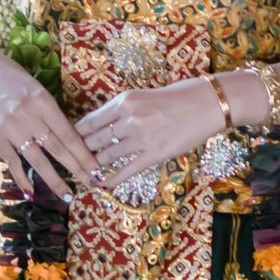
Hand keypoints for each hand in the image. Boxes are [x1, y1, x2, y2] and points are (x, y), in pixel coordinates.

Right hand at [0, 39, 102, 201]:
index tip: (96, 167)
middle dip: (76, 168)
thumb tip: (69, 138)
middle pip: (57, 148)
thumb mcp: (36, 89)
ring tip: (67, 195)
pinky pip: (12, 162)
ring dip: (54, 180)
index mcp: (43, 100)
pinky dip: (22, 179)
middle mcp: (28, 115)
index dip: (83, 152)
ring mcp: (10, 128)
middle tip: (91, 183)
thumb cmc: (12, 78)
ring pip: (37, 160)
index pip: (67, 133)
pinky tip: (32, 193)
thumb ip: (49, 112)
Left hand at [76, 78, 224, 188]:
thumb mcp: (144, 95)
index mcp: (125, 101)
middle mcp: (129, 119)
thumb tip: (103, 124)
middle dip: (83, 151)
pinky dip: (112, 179)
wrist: (208, 104)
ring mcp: (141, 138)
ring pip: (107, 156)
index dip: (77, 134)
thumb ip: (123, 109)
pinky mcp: (155, 155)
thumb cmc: (180, 95)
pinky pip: (127, 170)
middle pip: (94, 140)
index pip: (90, 121)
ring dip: (96, 165)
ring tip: (87, 172)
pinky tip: (103, 185)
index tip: (71, 141)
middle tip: (76, 159)